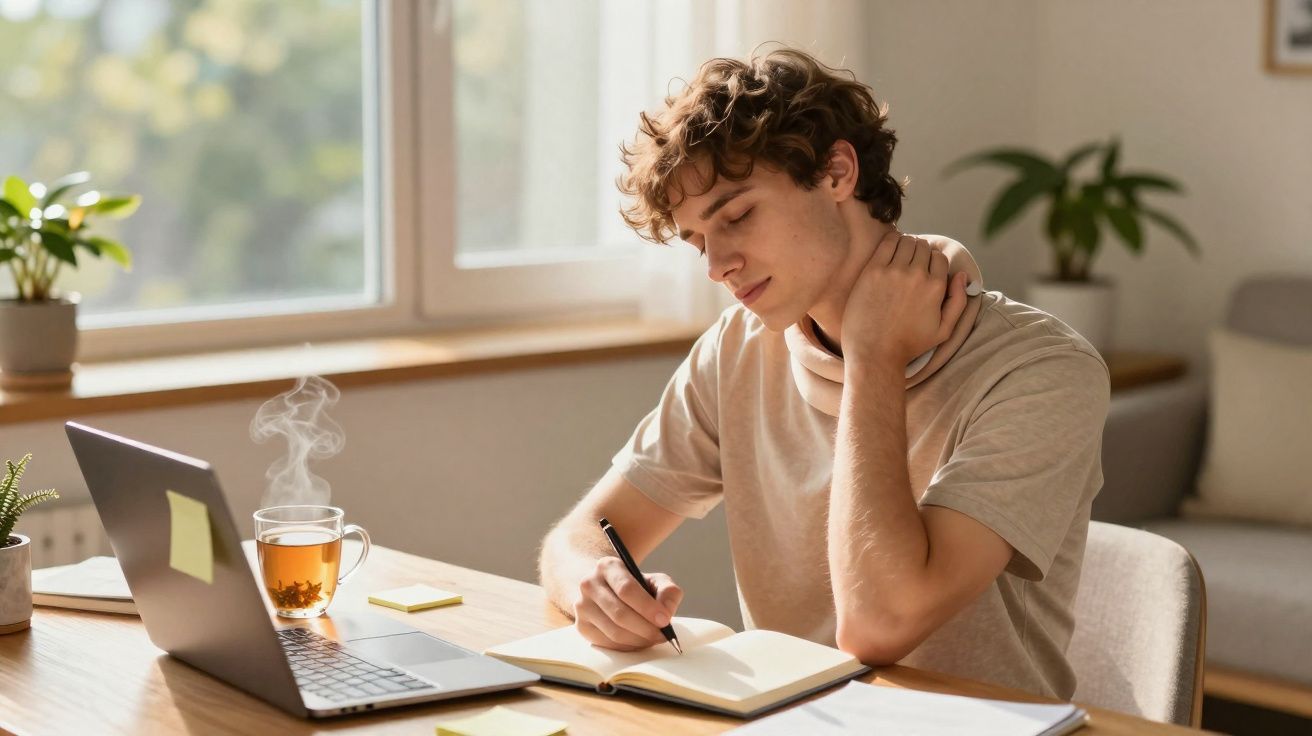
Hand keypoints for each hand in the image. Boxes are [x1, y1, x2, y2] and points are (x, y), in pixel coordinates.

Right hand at [572, 557, 682, 650]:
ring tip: (654, 639)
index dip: (647, 607)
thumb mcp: (654, 581)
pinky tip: (639, 641)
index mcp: (608, 566)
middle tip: (663, 636)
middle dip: (646, 628)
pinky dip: (628, 647)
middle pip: (620, 614)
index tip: (665, 620)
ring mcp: (582, 606)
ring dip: (639, 640)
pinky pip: (608, 643)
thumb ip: (668, 592)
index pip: (627, 589)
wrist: (606, 590)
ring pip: (614, 632)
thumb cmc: (636, 587)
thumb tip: (666, 612)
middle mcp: (589, 584)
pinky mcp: (582, 626)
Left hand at [840, 231, 969, 367]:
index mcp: (936, 287)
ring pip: (906, 241)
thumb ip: (958, 301)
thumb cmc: (908, 345)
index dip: (932, 260)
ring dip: (905, 245)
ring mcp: (894, 271)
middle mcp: (917, 275)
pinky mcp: (873, 271)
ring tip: (899, 257)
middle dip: (919, 251)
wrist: (874, 353)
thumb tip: (962, 275)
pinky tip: (888, 252)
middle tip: (909, 262)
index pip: (939, 256)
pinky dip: (890, 242)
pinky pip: (887, 242)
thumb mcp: (943, 330)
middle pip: (923, 246)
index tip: (923, 267)